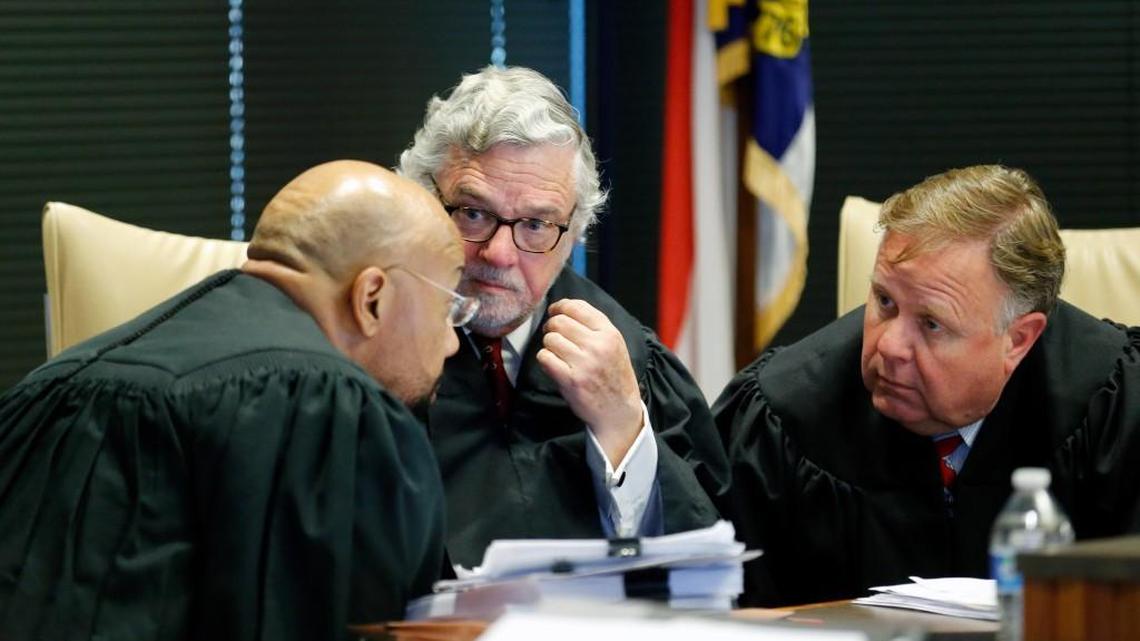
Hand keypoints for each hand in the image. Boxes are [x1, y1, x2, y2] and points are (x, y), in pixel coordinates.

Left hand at [536, 298, 643, 464]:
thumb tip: (563, 308)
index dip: (560, 306)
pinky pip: (545, 357)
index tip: (554, 311)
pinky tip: (554, 365)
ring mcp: (584, 363)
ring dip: (549, 345)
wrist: (619, 410)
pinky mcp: (571, 380)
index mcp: (610, 333)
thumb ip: (594, 325)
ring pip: (550, 339)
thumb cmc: (614, 375)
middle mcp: (598, 345)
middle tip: (553, 335)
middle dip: (551, 327)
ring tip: (557, 353)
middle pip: (559, 322)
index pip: (577, 307)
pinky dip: (545, 359)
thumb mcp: (615, 345)